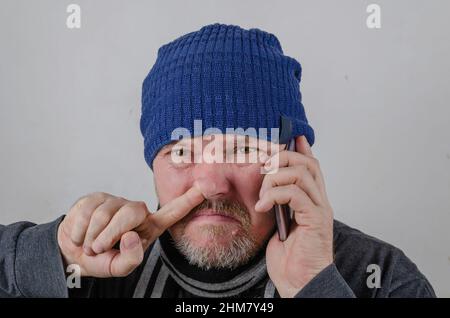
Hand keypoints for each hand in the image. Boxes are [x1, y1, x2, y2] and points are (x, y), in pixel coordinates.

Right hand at [57, 185, 203, 277]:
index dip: (189, 199)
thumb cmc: (101, 258)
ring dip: (92, 236)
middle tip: (98, 248)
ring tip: (90, 244)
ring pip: (106, 213)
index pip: (173, 212)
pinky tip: (81, 235)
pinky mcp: (96, 197)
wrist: (71, 251)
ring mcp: (116, 202)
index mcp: (148, 227)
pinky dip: (80, 230)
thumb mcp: (118, 268)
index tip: (206, 186)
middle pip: (131, 212)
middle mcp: (136, 211)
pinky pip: (88, 211)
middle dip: (110, 234)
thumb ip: (130, 259)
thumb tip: (131, 234)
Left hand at [255, 136, 333, 297]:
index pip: (311, 167)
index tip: (292, 136)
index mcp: (312, 201)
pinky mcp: (315, 219)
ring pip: (301, 173)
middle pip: (307, 163)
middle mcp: (320, 201)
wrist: (300, 282)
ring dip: (275, 178)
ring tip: (263, 195)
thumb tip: (268, 190)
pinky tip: (263, 206)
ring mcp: (319, 209)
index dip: (302, 149)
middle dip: (282, 158)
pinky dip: (275, 194)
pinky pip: (295, 193)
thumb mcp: (280, 225)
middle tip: (264, 166)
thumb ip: (279, 205)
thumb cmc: (290, 259)